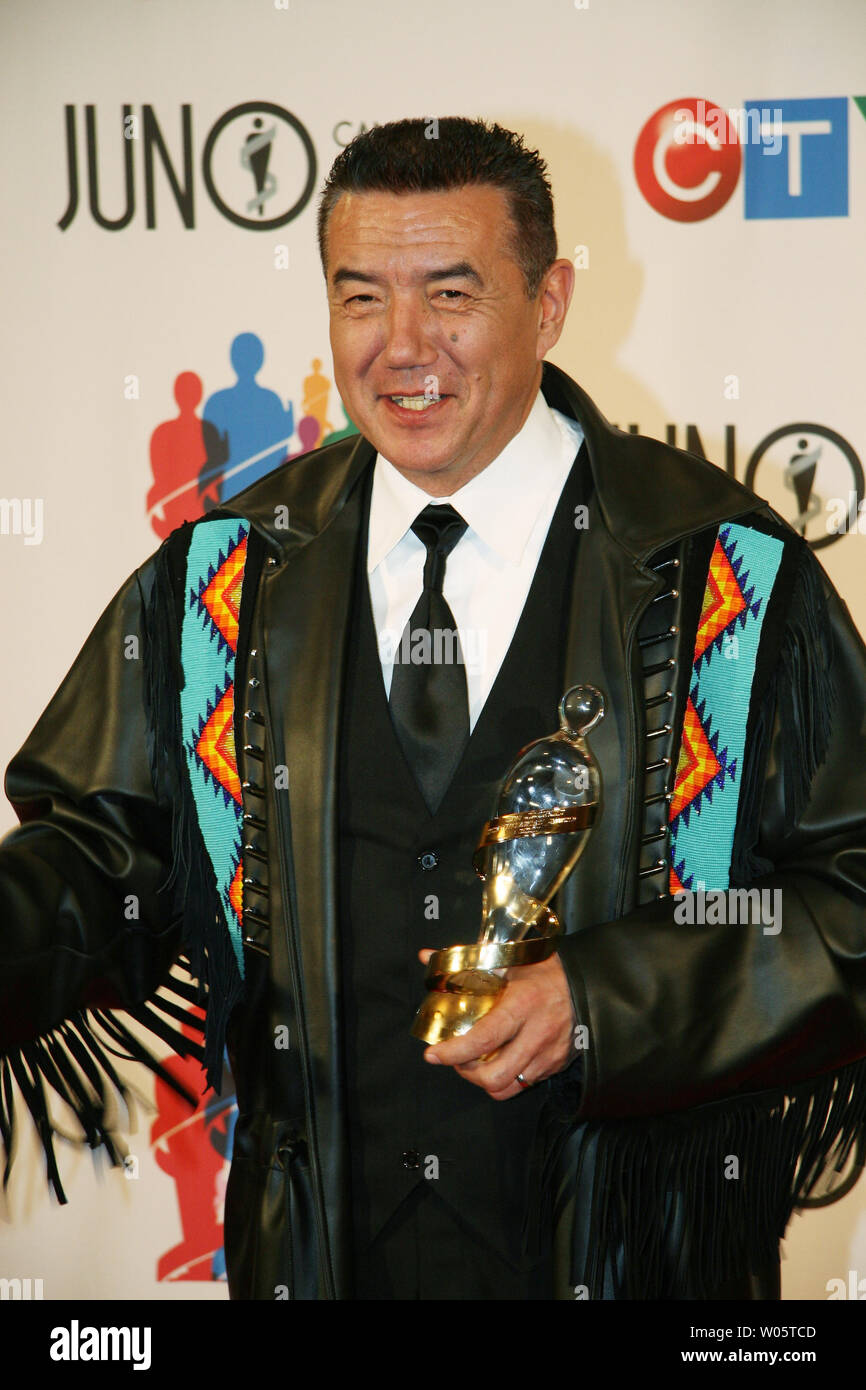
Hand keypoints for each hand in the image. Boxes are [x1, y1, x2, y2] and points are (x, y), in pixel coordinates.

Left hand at [418, 948, 576, 1100]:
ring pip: (507, 1087)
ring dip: (485, 1080)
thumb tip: (426, 956)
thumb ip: (467, 963)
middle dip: (467, 1073)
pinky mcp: (556, 1065)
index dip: (454, 1052)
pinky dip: (506, 1078)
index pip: (483, 1039)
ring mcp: (548, 1054)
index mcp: (522, 1005)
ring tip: (476, 1063)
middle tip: (457, 1059)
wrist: (592, 983)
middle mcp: (536, 1035)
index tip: (433, 1054)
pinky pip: (524, 1083)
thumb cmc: (548, 970)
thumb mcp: (510, 961)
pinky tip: (501, 1060)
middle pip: (493, 1076)